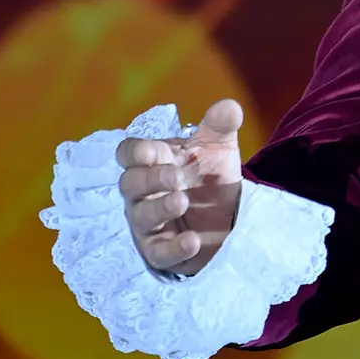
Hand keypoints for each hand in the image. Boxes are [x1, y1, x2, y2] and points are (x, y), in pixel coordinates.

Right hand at [116, 99, 244, 276]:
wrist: (227, 218)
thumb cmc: (210, 178)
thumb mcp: (218, 149)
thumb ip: (220, 126)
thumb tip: (230, 106)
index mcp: (152, 163)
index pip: (129, 154)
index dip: (136, 152)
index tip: (152, 152)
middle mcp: (143, 193)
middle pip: (130, 184)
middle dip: (151, 179)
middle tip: (176, 176)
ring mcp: (148, 223)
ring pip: (141, 216)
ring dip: (160, 208)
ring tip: (182, 202)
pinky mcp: (160, 251)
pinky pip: (159, 252)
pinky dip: (174, 247)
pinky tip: (193, 241)